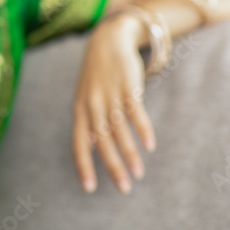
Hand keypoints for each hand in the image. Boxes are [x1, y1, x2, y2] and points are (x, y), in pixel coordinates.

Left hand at [72, 16, 155, 193]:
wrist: (107, 41)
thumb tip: (94, 148)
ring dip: (129, 153)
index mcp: (80, 110)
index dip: (83, 165)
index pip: (79, 143)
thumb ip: (90, 122)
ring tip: (138, 173)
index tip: (89, 188)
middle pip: (101, 141)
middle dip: (112, 166)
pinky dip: (142, 129)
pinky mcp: (127, 86)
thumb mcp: (87, 98)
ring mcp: (109, 95)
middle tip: (123, 188)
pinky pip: (135, 112)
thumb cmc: (97, 76)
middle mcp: (92, 105)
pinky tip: (150, 146)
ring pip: (118, 130)